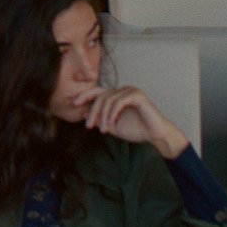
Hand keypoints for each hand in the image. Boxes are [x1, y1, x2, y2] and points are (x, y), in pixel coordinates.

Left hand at [71, 84, 187, 160]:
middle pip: (100, 95)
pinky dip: (112, 113)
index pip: (96, 91)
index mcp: (116, 96)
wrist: (155, 135)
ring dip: (103, 116)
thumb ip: (100, 119)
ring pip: (108, 99)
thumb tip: (85, 113)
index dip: (83, 96)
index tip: (72, 103)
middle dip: (92, 110)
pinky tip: (111, 123)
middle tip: (88, 125)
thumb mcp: (113, 126)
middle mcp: (122, 90)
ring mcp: (130, 91)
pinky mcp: (137, 96)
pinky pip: (119, 101)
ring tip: (103, 129)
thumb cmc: (136, 130)